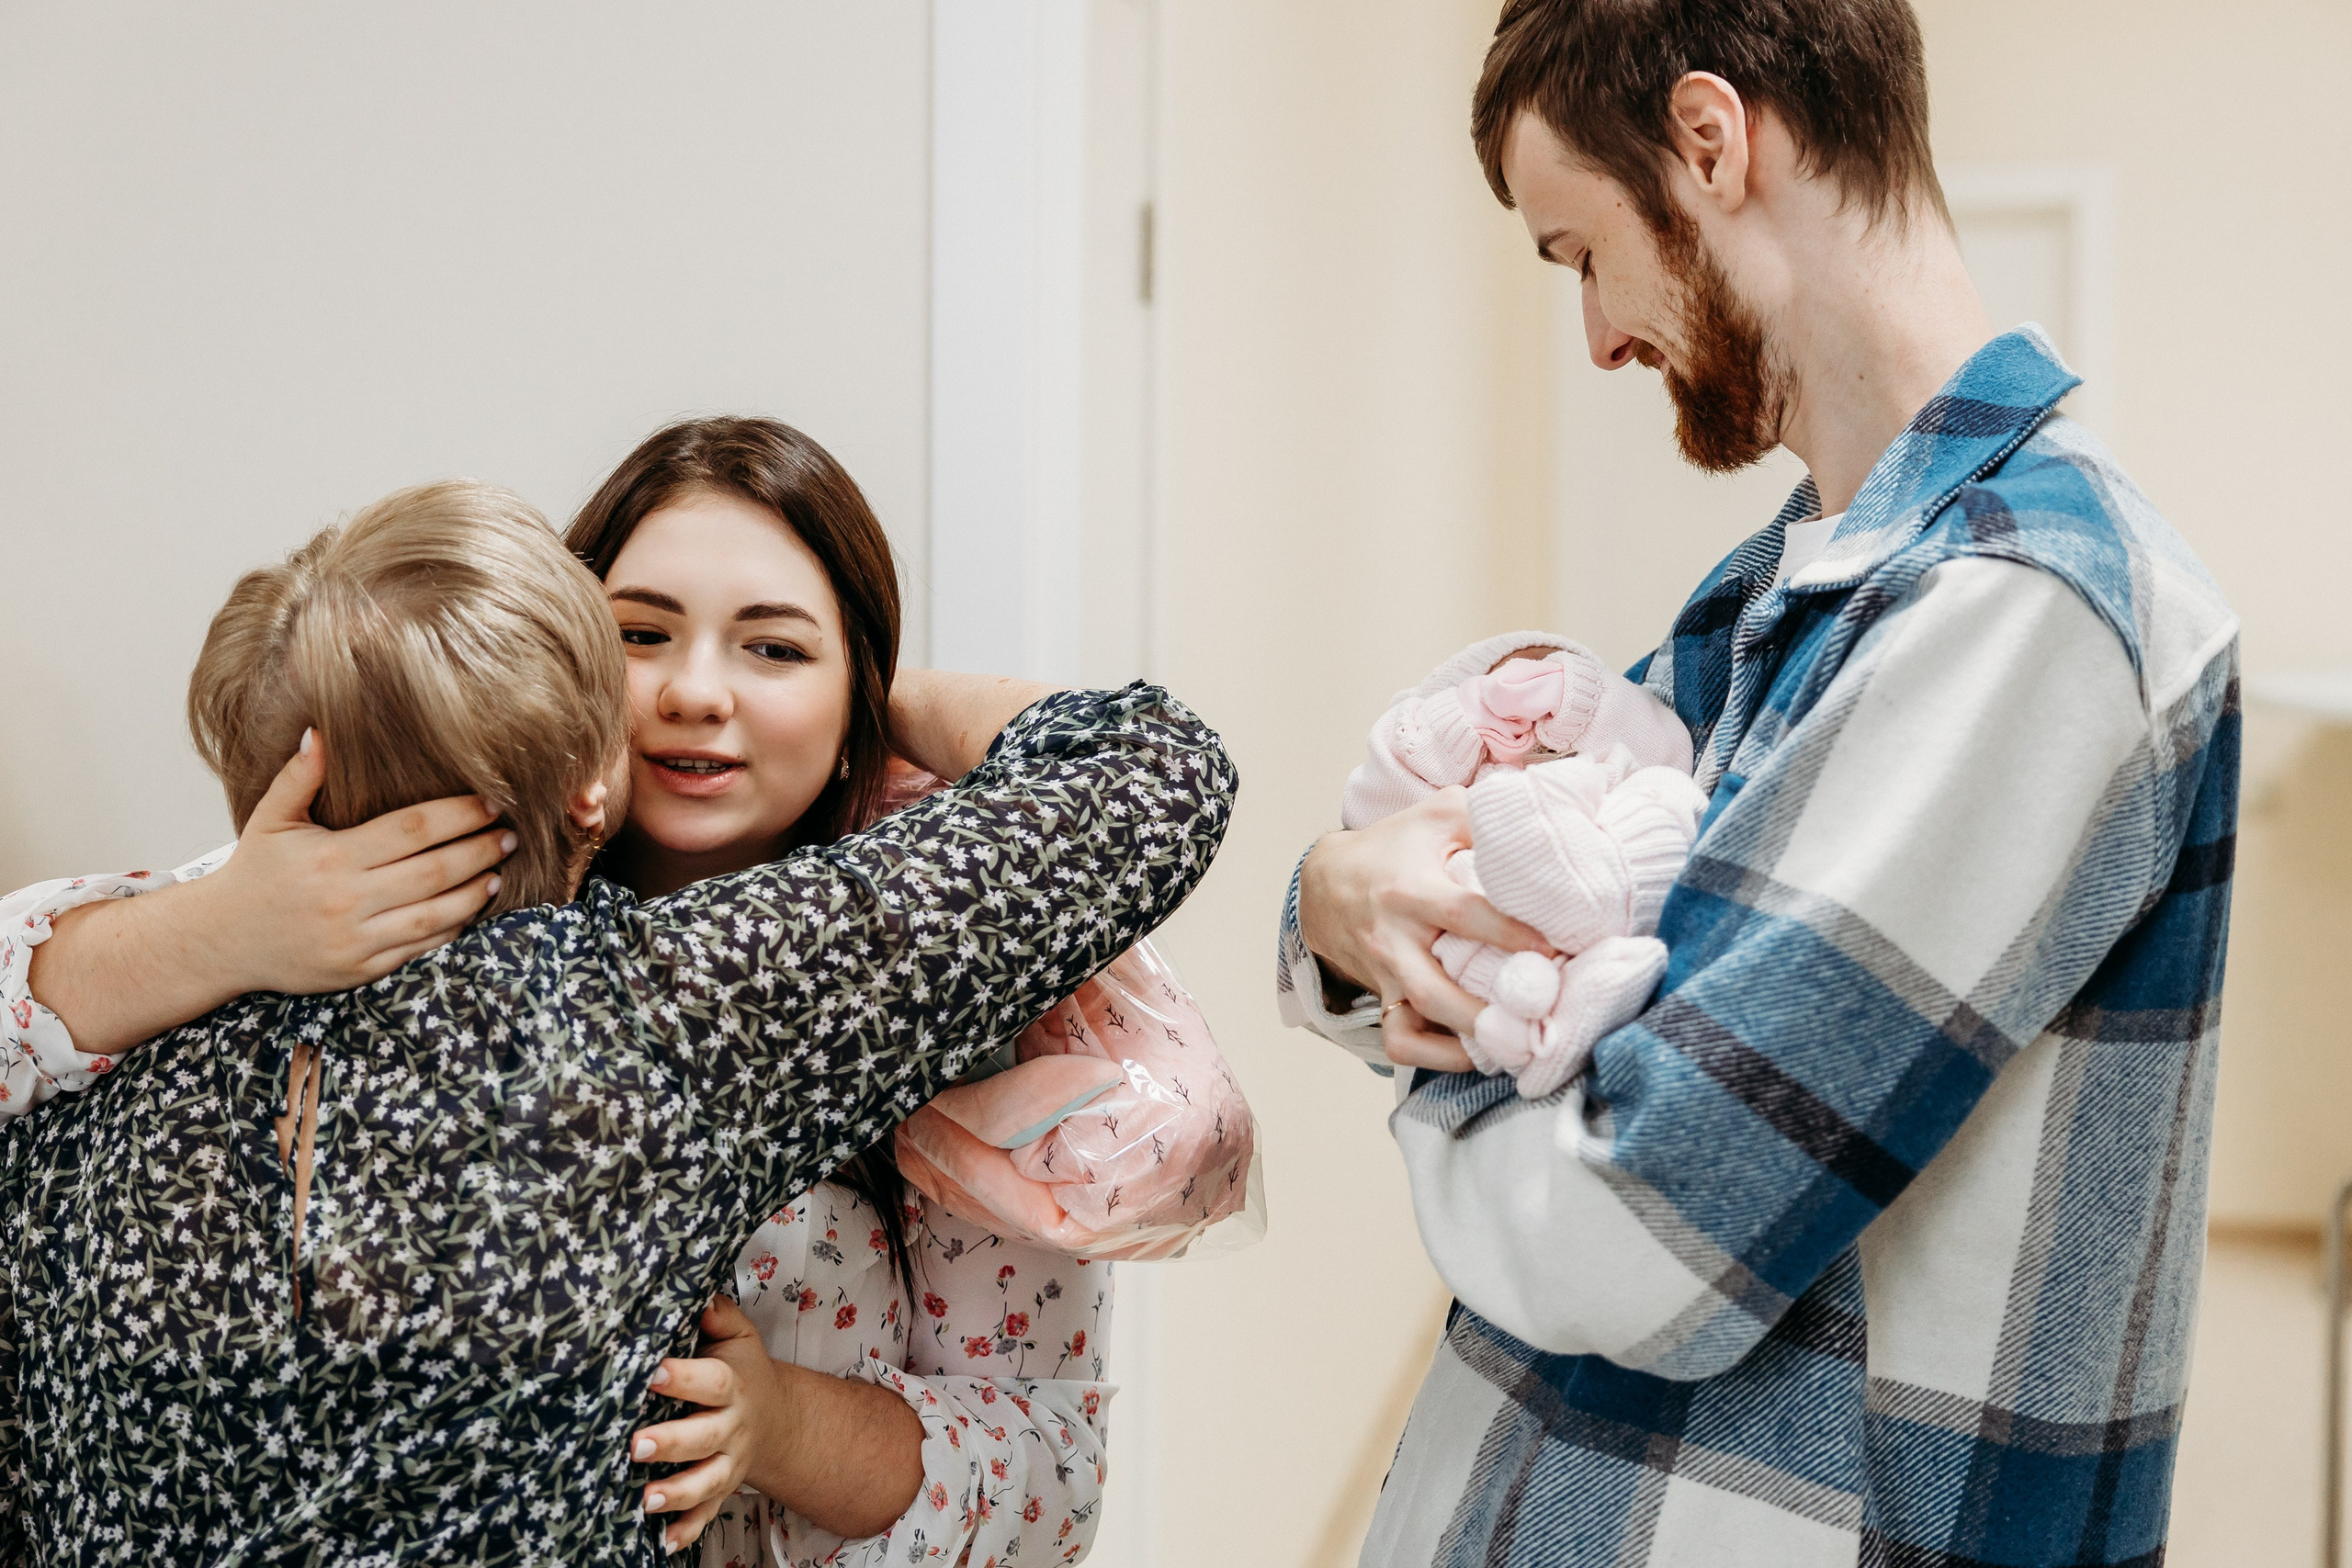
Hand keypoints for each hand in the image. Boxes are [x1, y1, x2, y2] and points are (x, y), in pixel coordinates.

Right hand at [195, 730, 513, 993]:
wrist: (221, 940)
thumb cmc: (254, 873)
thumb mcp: (270, 819)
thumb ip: (299, 778)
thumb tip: (320, 732)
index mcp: (332, 857)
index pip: (411, 830)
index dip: (458, 815)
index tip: (490, 803)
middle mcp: (347, 899)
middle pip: (433, 871)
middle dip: (479, 850)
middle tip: (511, 834)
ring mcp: (356, 938)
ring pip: (434, 914)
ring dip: (474, 892)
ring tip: (499, 871)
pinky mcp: (360, 969)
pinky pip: (418, 948)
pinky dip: (451, 929)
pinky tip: (471, 909)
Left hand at [632, 1296, 792, 1553]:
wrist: (776, 1419)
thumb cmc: (743, 1371)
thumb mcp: (739, 1336)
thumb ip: (717, 1315)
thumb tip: (695, 1290)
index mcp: (731, 1385)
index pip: (709, 1381)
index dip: (682, 1377)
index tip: (652, 1371)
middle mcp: (731, 1427)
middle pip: (703, 1437)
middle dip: (670, 1443)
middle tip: (635, 1444)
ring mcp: (728, 1463)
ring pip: (706, 1482)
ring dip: (677, 1493)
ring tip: (646, 1499)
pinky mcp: (721, 1491)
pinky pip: (707, 1514)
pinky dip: (687, 1530)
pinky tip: (663, 1543)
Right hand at [1298, 787, 1550, 1072]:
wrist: (1326, 882)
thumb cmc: (1395, 845)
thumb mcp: (1437, 815)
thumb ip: (1487, 818)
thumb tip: (1545, 830)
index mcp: (1411, 889)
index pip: (1463, 914)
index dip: (1509, 933)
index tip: (1553, 948)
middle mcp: (1394, 938)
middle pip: (1434, 989)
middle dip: (1486, 1011)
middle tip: (1539, 1014)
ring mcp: (1385, 974)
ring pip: (1416, 1023)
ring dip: (1468, 1043)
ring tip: (1519, 1046)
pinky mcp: (1381, 997)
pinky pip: (1402, 1042)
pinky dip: (1437, 1058)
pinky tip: (1479, 1055)